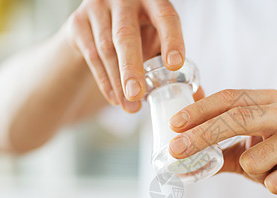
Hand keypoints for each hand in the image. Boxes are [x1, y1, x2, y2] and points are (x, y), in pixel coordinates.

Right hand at [65, 0, 184, 111]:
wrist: (96, 26)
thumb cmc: (138, 35)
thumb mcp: (157, 43)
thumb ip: (175, 65)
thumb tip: (199, 98)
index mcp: (152, 0)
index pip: (166, 16)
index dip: (172, 40)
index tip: (174, 65)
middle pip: (127, 34)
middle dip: (133, 68)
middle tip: (138, 95)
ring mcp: (98, 8)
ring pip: (106, 49)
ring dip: (119, 82)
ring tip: (130, 107)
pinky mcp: (78, 23)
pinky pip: (91, 57)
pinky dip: (105, 81)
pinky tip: (115, 99)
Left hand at [168, 89, 276, 194]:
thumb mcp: (251, 140)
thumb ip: (218, 138)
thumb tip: (177, 141)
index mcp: (270, 100)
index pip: (230, 97)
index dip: (199, 110)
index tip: (174, 125)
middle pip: (237, 118)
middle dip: (202, 135)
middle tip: (175, 150)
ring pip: (252, 162)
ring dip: (253, 173)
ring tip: (271, 168)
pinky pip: (272, 183)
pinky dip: (271, 186)